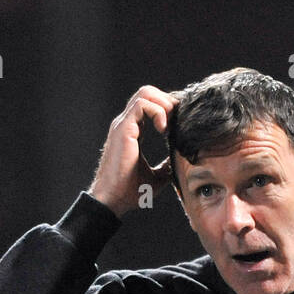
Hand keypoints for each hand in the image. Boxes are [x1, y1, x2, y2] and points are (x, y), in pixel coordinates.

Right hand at [87, 84, 177, 217]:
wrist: (113, 200)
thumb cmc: (129, 192)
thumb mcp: (157, 178)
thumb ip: (166, 166)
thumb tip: (178, 161)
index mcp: (133, 132)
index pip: (151, 105)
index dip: (168, 108)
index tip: (180, 123)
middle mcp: (127, 124)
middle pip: (148, 93)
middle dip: (168, 101)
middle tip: (177, 121)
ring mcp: (124, 124)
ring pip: (145, 93)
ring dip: (164, 104)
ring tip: (170, 125)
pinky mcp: (123, 129)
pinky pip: (142, 105)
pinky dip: (157, 111)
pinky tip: (164, 129)